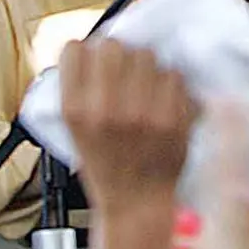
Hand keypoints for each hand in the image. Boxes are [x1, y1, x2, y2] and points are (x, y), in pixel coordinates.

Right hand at [58, 40, 199, 217]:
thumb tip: (92, 48)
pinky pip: (173, 75)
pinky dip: (169, 83)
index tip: (93, 61)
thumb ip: (78, 91)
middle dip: (119, 55)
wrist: (136, 202)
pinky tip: (162, 100)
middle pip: (113, 46)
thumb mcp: (74, 131)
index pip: (75, 49)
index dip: (85, 52)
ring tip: (143, 86)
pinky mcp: (172, 118)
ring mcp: (142, 113)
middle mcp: (107, 109)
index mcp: (76, 111)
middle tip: (123, 71)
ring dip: (146, 66)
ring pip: (147, 55)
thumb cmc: (106, 166)